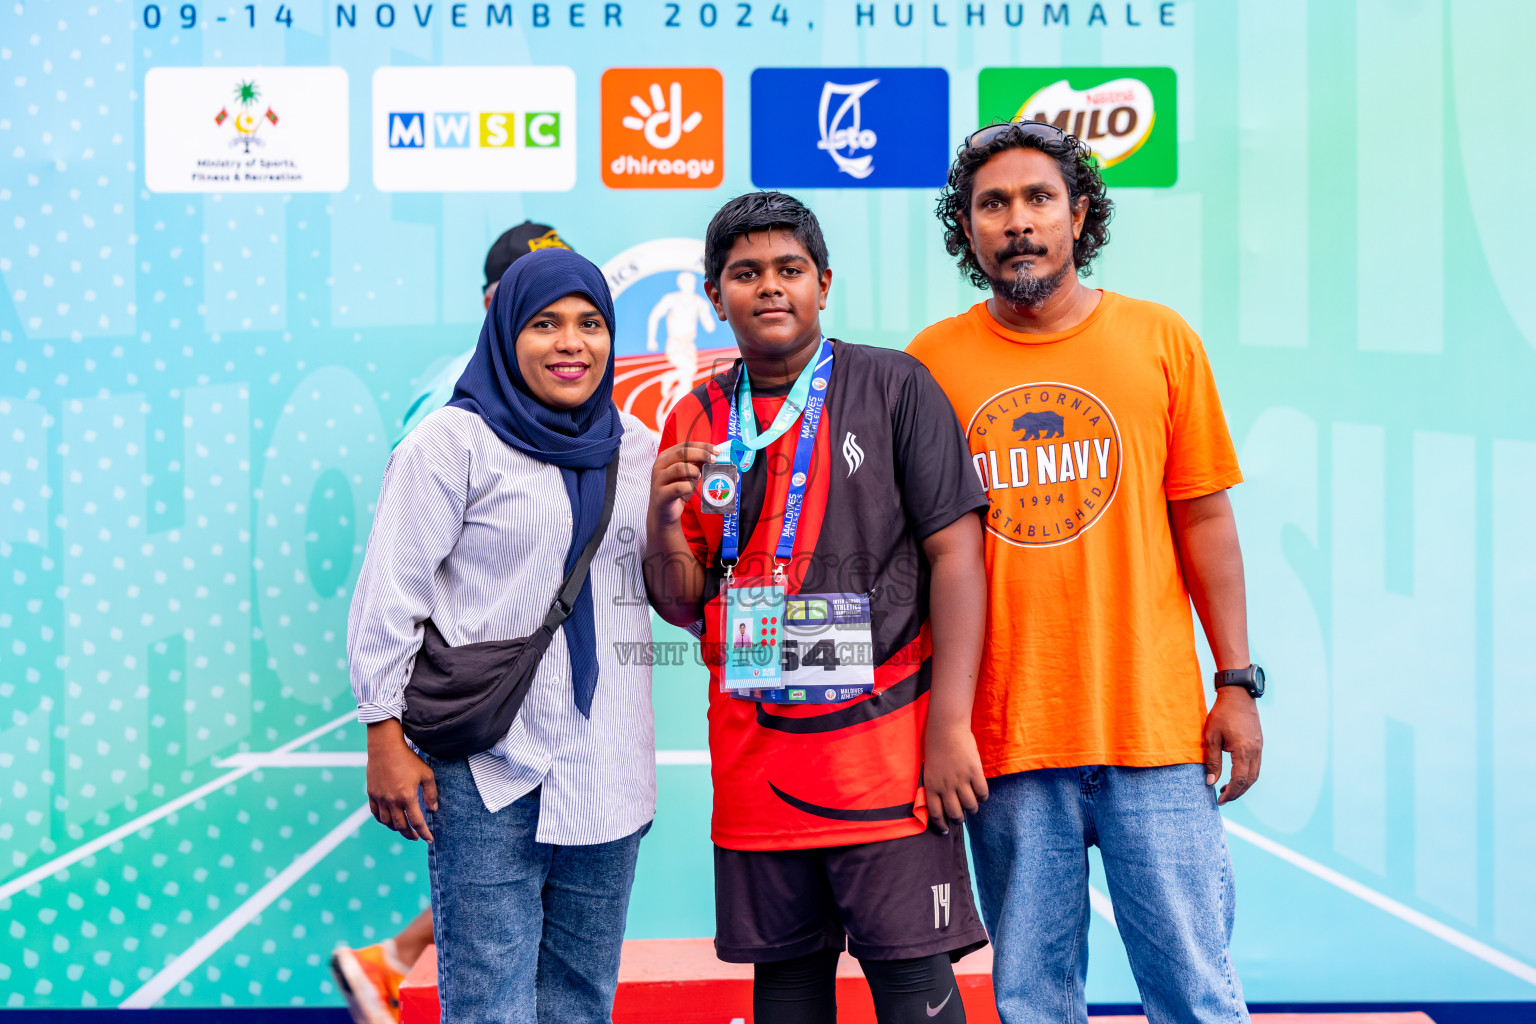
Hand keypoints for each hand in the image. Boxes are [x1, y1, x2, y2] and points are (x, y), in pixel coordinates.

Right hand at [366, 718, 437, 841]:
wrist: (385, 748)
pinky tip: (389, 820)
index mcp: (407, 797)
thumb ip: (431, 793)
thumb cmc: (408, 759)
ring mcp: (380, 798)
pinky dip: (383, 820)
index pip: (417, 822)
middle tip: (416, 837)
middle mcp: (392, 801)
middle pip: (401, 826)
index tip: (429, 839)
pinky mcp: (372, 794)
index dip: (424, 833)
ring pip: (387, 822)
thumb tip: (433, 809)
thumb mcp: (426, 774)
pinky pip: (376, 813)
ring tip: (404, 829)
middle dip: (410, 834)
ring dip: (396, 829)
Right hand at [649, 441, 718, 525]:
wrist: (663, 513)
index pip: (685, 445)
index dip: (702, 446)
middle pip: (682, 453)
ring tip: (698, 477)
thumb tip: (714, 455)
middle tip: (714, 460)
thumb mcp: (688, 474)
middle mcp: (659, 465)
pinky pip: (679, 487)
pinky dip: (690, 487)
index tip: (717, 450)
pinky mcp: (661, 494)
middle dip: (701, 454)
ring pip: (679, 468)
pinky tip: (691, 489)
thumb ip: (697, 463)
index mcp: (665, 456)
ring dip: (694, 471)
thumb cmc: (677, 490)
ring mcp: (658, 480)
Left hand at [924, 724, 989, 832]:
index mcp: (932, 786)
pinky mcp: (975, 772)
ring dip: (972, 809)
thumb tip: (945, 803)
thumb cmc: (936, 748)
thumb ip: (936, 786)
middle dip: (959, 819)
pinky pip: (982, 793)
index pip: (935, 813)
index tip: (945, 831)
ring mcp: (961, 780)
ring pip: (970, 806)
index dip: (941, 825)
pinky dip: (983, 797)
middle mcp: (946, 786)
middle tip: (961, 817)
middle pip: (955, 814)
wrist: (947, 728)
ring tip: (972, 805)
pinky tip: (980, 793)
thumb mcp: (930, 770)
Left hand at [1202, 686, 1262, 803]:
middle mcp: (1255, 751)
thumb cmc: (1221, 714)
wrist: (1238, 695)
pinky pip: (1255, 765)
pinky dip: (1247, 775)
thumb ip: (1212, 761)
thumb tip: (1210, 782)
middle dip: (1237, 793)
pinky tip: (1235, 775)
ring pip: (1254, 774)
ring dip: (1243, 785)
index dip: (1230, 793)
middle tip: (1223, 798)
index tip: (1219, 800)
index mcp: (1243, 750)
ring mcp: (1259, 748)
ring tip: (1227, 789)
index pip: (1239, 780)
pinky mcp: (1259, 744)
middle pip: (1249, 781)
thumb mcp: (1211, 737)